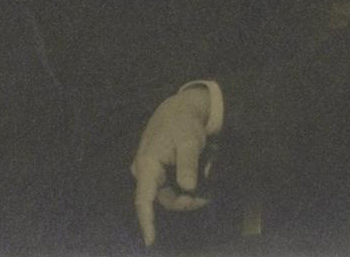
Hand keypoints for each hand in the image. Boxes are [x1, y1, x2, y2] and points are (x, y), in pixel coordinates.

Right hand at [131, 87, 211, 245]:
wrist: (181, 108)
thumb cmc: (184, 123)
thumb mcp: (190, 141)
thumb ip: (188, 164)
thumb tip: (188, 188)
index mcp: (147, 163)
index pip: (144, 198)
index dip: (146, 221)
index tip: (150, 241)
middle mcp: (144, 170)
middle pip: (163, 199)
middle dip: (184, 201)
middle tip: (206, 198)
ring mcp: (150, 171)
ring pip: (168, 194)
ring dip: (187, 194)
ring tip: (206, 184)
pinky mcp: (158, 171)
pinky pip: (170, 186)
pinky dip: (185, 186)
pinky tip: (199, 175)